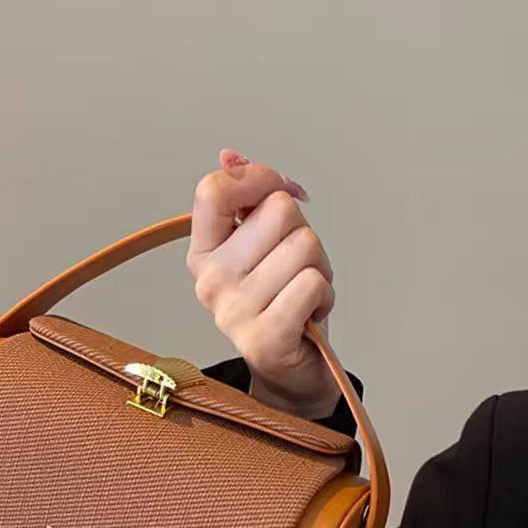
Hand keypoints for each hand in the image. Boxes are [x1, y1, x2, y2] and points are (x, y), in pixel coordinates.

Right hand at [186, 148, 340, 419]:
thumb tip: (230, 155)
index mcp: (203, 253)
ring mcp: (233, 312)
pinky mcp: (264, 338)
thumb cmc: (284, 302)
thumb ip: (248, 199)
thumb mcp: (264, 245)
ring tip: (303, 294)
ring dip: (319, 268)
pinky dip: (324, 295)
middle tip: (296, 269)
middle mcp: (210, 281)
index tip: (280, 196)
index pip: (215, 190)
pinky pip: (312, 283)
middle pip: (277, 211)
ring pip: (304, 245)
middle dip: (303, 234)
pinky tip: (310, 315)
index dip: (259, 180)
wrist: (293, 372)